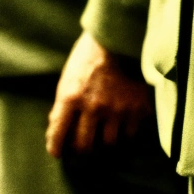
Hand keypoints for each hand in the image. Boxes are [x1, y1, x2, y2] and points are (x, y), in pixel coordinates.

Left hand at [46, 31, 153, 156]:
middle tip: (83, 145)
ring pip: (110, 143)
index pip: (58, 134)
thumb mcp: (68, 78)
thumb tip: (56, 127)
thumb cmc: (89, 57)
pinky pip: (131, 133)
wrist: (121, 40)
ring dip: (105, 140)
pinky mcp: (138, 108)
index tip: (57, 153)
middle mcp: (94, 106)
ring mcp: (118, 109)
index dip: (56, 148)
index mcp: (72, 97)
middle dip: (81, 149)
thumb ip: (62, 105)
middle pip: (85, 146)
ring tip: (104, 133)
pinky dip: (126, 131)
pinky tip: (122, 123)